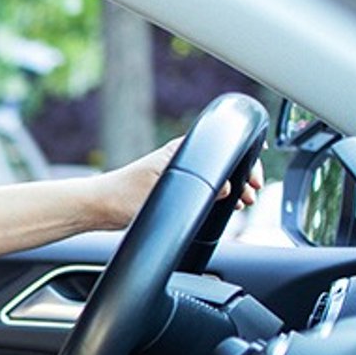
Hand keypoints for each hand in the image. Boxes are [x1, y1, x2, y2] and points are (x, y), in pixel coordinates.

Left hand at [91, 138, 262, 229]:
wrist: (100, 207)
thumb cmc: (123, 196)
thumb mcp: (163, 192)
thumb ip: (196, 189)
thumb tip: (227, 188)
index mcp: (180, 151)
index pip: (222, 147)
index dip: (244, 161)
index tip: (255, 177)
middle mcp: (181, 159)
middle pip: (223, 163)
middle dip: (243, 177)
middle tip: (252, 194)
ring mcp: (179, 173)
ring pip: (216, 177)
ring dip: (234, 188)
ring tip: (243, 201)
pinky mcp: (174, 188)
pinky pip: (206, 188)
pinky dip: (220, 195)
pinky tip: (227, 205)